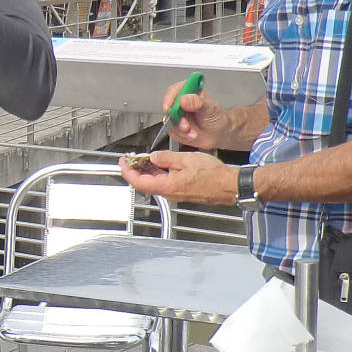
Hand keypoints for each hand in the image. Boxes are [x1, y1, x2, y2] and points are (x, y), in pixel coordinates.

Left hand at [120, 149, 235, 203]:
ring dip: (147, 172)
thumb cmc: (213, 175)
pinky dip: (158, 175)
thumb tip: (153, 157)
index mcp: (168, 185)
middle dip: (135, 171)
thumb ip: (166, 158)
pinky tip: (161, 165)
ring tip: (144, 160)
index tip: (123, 163)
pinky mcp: (182, 192)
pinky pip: (164, 184)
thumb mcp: (186, 159)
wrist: (228, 185)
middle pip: (144, 184)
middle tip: (131, 160)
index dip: (127, 172)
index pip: (139, 181)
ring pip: (154, 184)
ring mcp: (175, 194)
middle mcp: (170, 193)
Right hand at [161, 84, 229, 150]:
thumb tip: (184, 99)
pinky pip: (172, 132)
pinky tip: (192, 135)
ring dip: (180, 130)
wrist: (221, 134)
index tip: (169, 107)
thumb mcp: (210, 108)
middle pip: (168, 107)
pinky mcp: (175, 127)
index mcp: (189, 91)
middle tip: (186, 126)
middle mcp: (181, 103)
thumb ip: (197, 102)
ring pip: (169, 122)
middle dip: (176, 119)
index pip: (173, 91)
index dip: (169, 99)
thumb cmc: (217, 118)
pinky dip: (182, 136)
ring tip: (193, 133)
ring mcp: (177, 116)